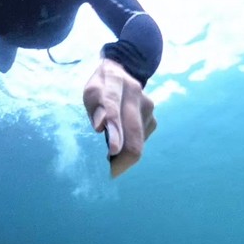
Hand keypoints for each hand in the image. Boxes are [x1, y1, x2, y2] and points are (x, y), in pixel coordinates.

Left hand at [82, 58, 158, 177]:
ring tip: (111, 154)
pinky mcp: (153, 120)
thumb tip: (101, 127)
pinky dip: (129, 147)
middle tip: (110, 173)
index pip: (113, 106)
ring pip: (138, 142)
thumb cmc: (101, 85)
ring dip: (124, 154)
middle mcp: (135, 94)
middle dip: (123, 159)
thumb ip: (94, 106)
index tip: (113, 151)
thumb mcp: (90, 90)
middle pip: (134, 133)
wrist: (124, 70)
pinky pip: (140, 141)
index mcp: (115, 82)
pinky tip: (120, 141)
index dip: (115, 129)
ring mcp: (148, 108)